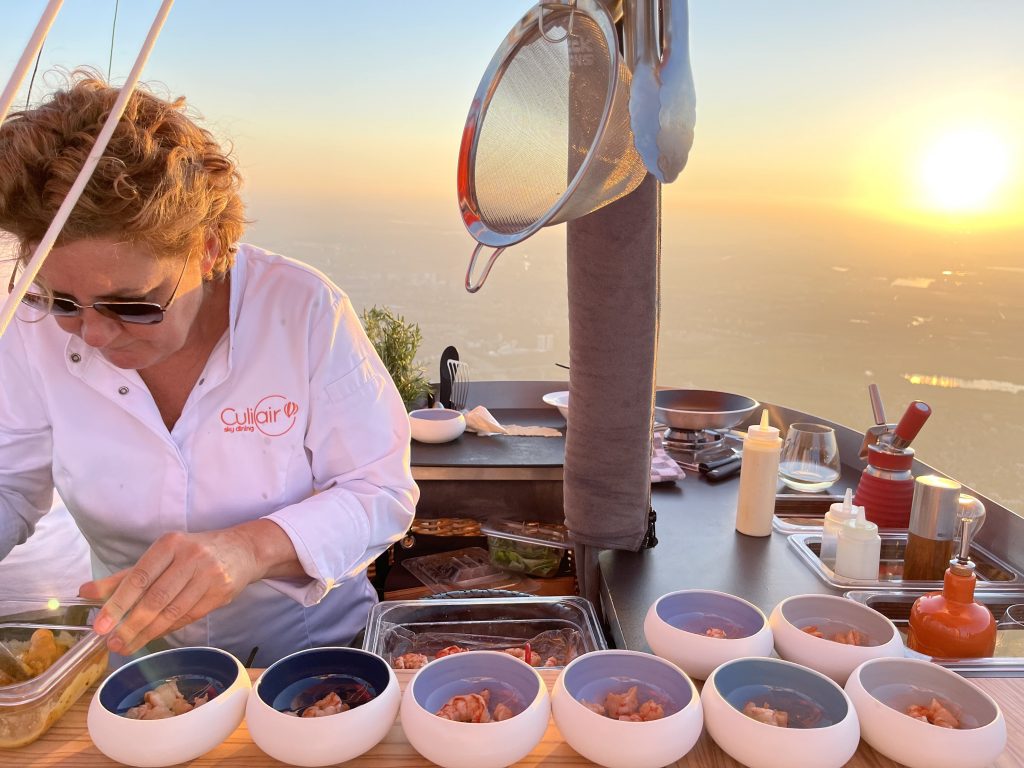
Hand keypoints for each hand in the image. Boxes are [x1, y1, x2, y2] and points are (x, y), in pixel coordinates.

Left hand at [79, 519, 301, 654]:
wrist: (242, 550)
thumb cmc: (193, 552)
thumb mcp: (161, 556)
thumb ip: (124, 577)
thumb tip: (85, 592)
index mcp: (170, 544)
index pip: (140, 576)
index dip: (118, 602)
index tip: (101, 625)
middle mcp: (191, 557)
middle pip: (156, 597)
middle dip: (132, 624)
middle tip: (112, 643)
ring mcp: (208, 575)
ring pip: (173, 611)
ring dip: (148, 632)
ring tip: (127, 646)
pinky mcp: (221, 592)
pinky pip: (189, 616)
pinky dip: (168, 629)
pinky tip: (153, 636)